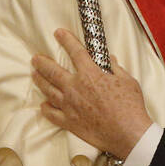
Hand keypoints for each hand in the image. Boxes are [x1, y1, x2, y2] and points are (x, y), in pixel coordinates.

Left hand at [31, 29, 151, 158]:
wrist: (127, 133)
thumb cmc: (130, 106)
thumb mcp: (128, 81)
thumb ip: (116, 68)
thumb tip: (111, 60)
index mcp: (90, 74)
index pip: (75, 52)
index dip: (66, 40)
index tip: (59, 33)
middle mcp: (75, 88)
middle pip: (53, 71)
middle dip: (42, 62)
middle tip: (36, 58)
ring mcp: (69, 105)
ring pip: (48, 90)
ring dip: (40, 80)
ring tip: (34, 74)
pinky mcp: (69, 122)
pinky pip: (51, 113)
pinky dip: (46, 108)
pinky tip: (44, 104)